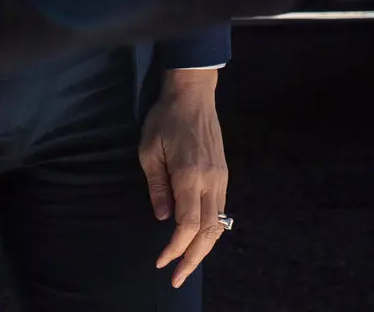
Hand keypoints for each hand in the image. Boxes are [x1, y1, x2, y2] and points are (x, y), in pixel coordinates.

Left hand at [139, 68, 227, 289]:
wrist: (193, 94)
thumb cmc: (165, 118)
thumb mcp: (149, 150)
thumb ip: (157, 186)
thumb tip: (162, 219)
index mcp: (190, 175)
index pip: (188, 225)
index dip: (175, 248)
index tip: (161, 261)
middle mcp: (211, 181)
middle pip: (208, 232)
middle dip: (192, 259)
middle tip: (177, 279)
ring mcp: (221, 178)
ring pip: (218, 224)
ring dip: (204, 248)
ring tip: (187, 265)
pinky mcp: (224, 174)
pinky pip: (220, 211)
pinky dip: (210, 231)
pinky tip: (198, 240)